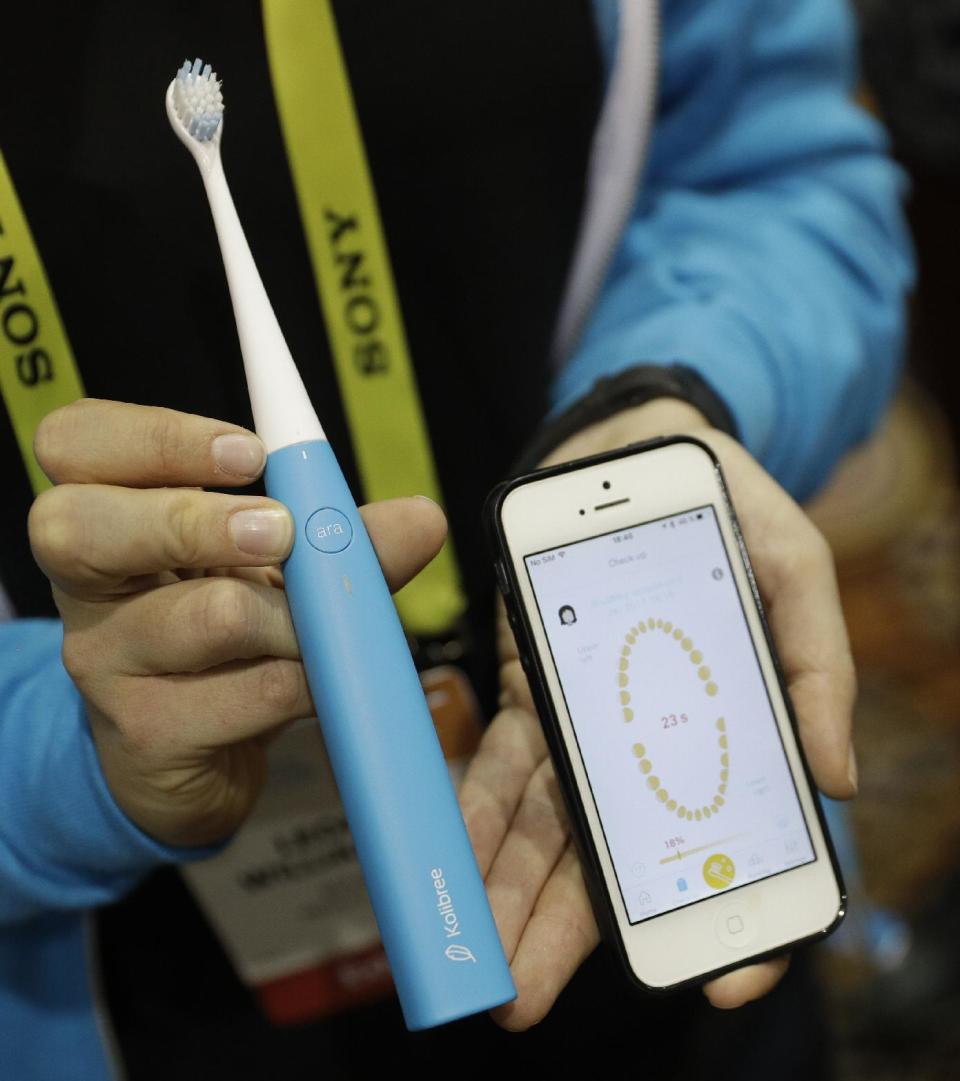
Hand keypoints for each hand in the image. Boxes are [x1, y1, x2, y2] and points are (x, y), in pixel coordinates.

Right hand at [28, 398, 445, 847]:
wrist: (193, 753)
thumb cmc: (222, 637)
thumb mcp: (271, 570)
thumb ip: (339, 537)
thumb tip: (423, 518)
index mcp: (107, 515)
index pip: (74, 443)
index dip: (156, 436)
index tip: (251, 451)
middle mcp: (86, 586)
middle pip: (76, 525)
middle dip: (194, 519)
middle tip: (278, 532)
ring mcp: (106, 665)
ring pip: (194, 618)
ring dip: (288, 615)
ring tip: (320, 626)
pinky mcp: (147, 737)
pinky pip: (243, 697)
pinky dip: (303, 682)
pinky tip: (317, 684)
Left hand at [458, 398, 856, 1027]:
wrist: (635, 453)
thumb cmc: (727, 509)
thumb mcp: (793, 566)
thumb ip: (818, 660)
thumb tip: (835, 774)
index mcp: (728, 731)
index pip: (736, 842)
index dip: (736, 917)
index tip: (716, 982)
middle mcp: (651, 743)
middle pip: (618, 853)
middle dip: (574, 927)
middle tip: (529, 995)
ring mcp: (585, 719)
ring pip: (549, 822)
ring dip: (512, 889)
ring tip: (482, 953)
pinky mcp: (529, 685)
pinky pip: (503, 758)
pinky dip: (476, 807)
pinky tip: (451, 854)